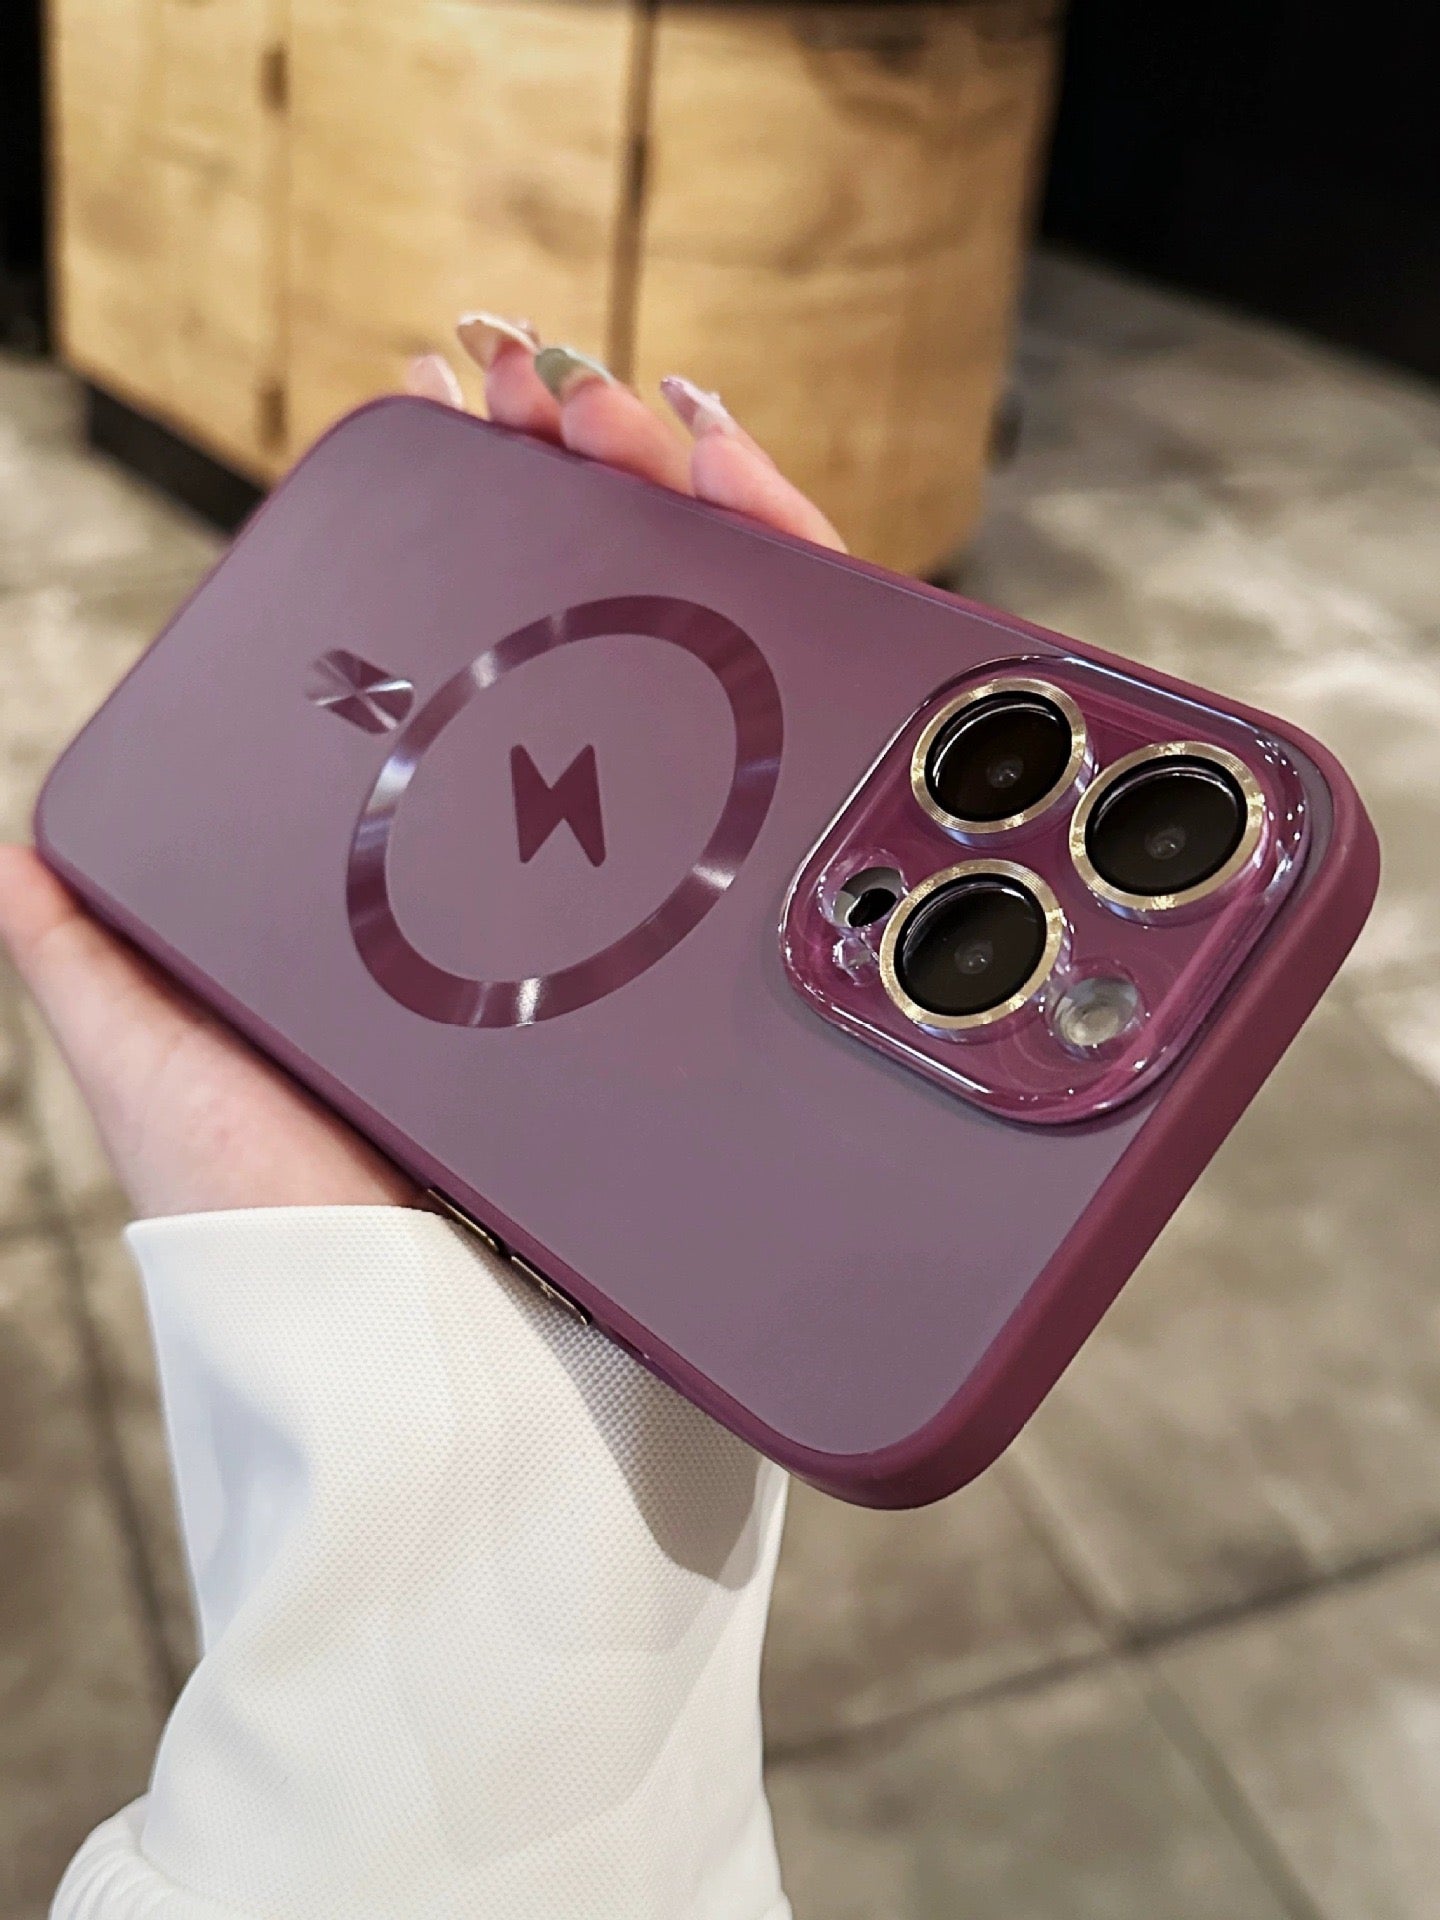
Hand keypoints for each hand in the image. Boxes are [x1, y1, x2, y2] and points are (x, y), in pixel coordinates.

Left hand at [0, 324, 843, 1217]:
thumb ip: (102, 955)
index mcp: (440, 887)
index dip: (478, 523)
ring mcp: (672, 925)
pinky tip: (779, 544)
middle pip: (604, 639)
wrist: (442, 1381)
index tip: (458, 411)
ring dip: (701, 525)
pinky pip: (808, 780)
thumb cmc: (301, 1233)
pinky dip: (814, 638)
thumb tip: (17, 847)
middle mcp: (566, 894)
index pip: (476, 657)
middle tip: (570, 395)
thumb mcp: (168, 1067)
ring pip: (717, 683)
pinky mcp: (762, 967)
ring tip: (659, 429)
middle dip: (599, 489)